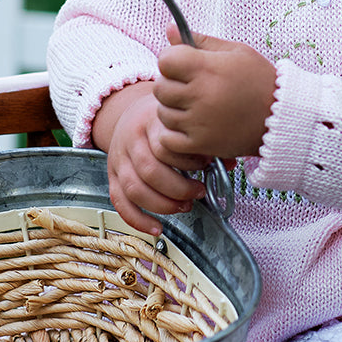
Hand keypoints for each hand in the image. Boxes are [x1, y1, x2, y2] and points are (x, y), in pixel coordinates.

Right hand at [92, 81, 207, 235]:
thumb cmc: (162, 120)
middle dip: (178, 189)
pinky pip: (120, 202)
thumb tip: (229, 163)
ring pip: (135, 189)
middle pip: (150, 170)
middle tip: (198, 192)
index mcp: (151, 121)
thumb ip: (203, 141)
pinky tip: (157, 228)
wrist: (132, 113)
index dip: (188, 161)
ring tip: (185, 206)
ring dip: (163, 204)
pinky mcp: (112, 176)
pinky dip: (138, 220)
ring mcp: (119, 159)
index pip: (165, 146)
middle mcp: (131, 140)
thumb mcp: (181, 121)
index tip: (207, 167)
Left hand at [154, 25, 276, 161]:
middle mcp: (201, 95)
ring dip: (174, 109)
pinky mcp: (202, 144)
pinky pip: (168, 140)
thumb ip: (200, 41)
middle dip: (171, 84)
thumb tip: (169, 29)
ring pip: (163, 113)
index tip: (184, 64)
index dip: (172, 60)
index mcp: (208, 68)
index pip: (165, 60)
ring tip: (195, 106)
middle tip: (191, 86)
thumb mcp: (235, 52)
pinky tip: (192, 125)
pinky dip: (175, 134)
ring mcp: (200, 122)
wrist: (282, 116)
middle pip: (160, 87)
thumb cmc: (259, 79)